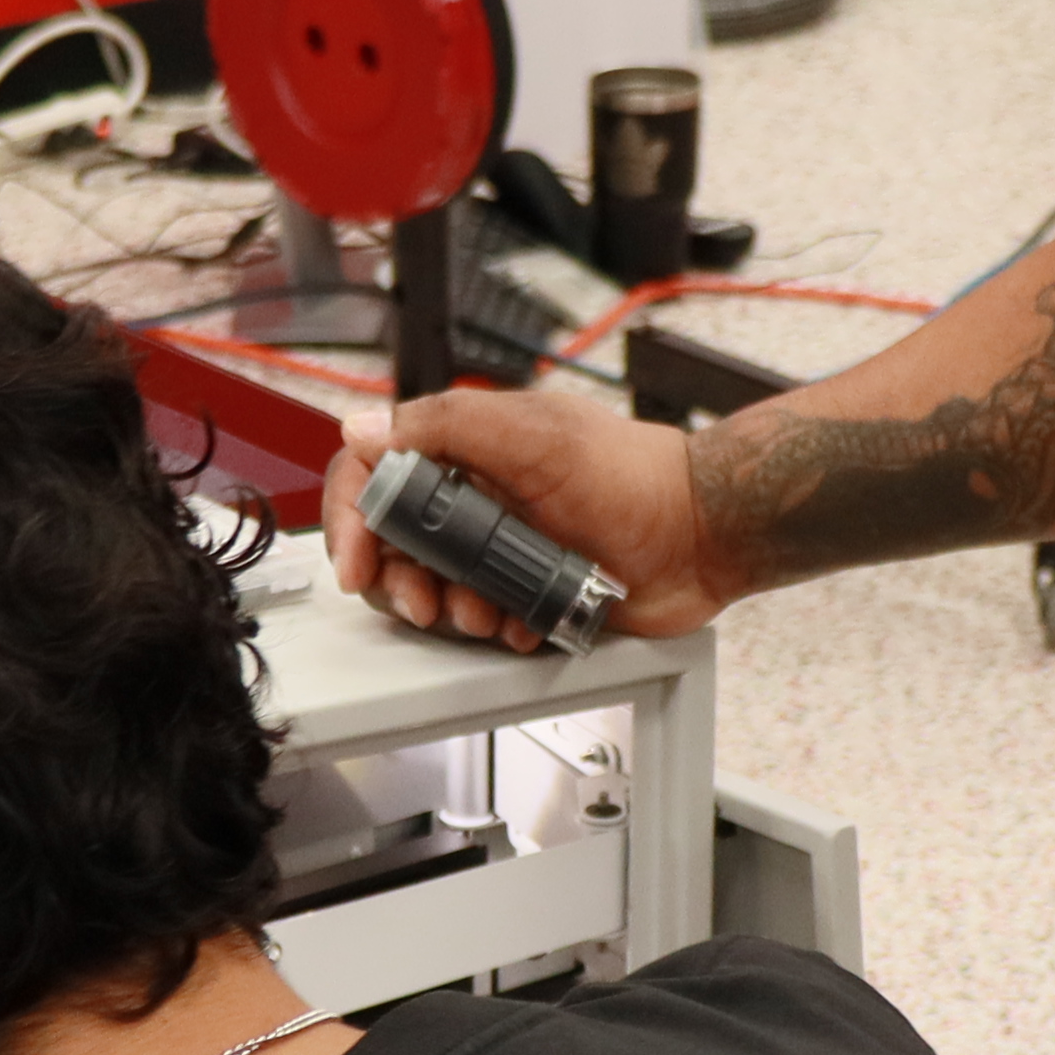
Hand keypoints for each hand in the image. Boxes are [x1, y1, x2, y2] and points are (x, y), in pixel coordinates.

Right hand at [315, 387, 727, 649]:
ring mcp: (500, 545)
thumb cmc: (634, 477)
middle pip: (394, 543)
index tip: (357, 561)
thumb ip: (447, 426)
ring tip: (486, 613)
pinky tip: (520, 622)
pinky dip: (493, 628)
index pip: (376, 474)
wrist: (701, 536)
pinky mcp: (526, 589)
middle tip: (425, 601)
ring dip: (449, 610)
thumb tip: (362, 427)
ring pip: (436, 588)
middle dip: (400, 581)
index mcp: (467, 449)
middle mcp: (476, 496)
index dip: (353, 519)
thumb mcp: (534, 437)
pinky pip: (482, 619)